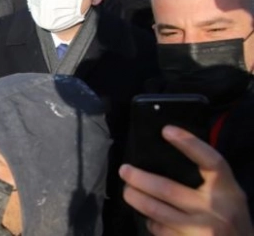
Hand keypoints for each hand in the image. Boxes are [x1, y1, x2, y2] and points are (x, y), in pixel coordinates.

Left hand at [120, 125, 252, 235]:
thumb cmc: (231, 219)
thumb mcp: (228, 197)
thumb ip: (208, 181)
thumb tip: (165, 159)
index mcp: (228, 191)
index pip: (211, 162)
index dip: (189, 144)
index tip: (167, 130)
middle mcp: (215, 210)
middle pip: (168, 189)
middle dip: (139, 178)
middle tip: (124, 170)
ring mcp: (201, 230)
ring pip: (156, 211)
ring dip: (135, 198)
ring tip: (127, 191)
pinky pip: (160, 230)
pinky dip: (150, 222)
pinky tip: (148, 217)